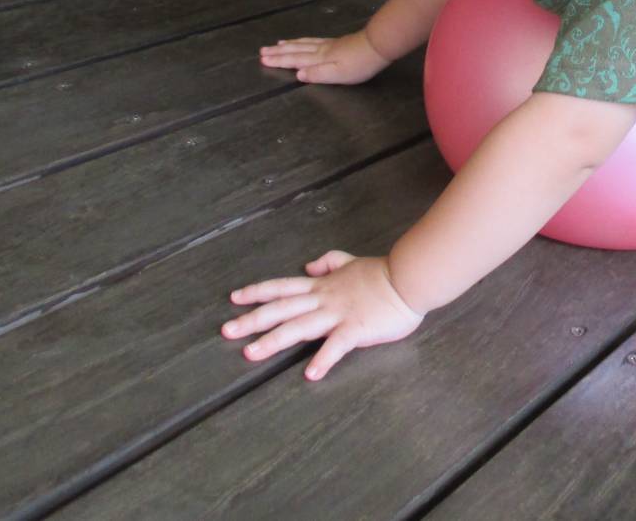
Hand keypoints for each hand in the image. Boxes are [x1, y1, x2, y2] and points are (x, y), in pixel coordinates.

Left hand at [222, 251, 424, 379]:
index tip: (234, 298)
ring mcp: (338, 315)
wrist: (409, 279)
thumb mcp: (351, 261)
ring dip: (273, 341)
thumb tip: (309, 266)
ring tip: (251, 354)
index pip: (282, 288)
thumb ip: (329, 262)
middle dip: (252, 320)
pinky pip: (336, 346)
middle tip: (226, 331)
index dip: (257, 292)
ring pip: (299, 327)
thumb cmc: (382, 273)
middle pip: (281, 309)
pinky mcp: (356, 329)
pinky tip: (310, 374)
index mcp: (322, 286)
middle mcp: (323, 300)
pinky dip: (323, 359)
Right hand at [258, 32, 385, 84]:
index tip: (262, 60)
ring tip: (276, 44)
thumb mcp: (338, 74)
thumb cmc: (359, 65)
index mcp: (318, 59)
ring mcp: (328, 45)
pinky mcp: (336, 43)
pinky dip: (302, 41)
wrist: (376, 46)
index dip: (278, 61)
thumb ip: (318, 74)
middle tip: (262, 51)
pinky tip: (302, 41)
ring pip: (302, 44)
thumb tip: (298, 74)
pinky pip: (312, 40)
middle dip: (278, 52)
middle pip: (295, 50)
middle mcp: (320, 50)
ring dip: (288, 45)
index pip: (294, 60)